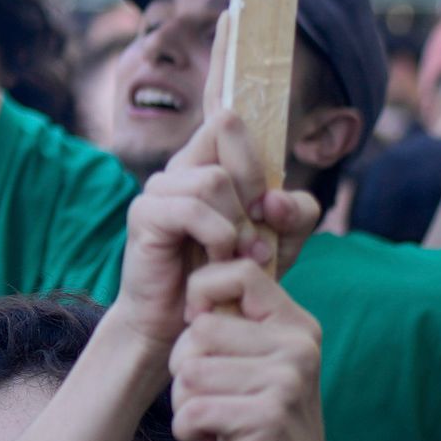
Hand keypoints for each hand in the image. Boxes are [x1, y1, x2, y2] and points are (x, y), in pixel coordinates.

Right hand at [116, 113, 315, 347]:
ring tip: (237, 253)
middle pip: (227, 126)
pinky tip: (216, 260)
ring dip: (237, 222)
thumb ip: (295, 214)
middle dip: (256, 180)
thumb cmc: (228, 279)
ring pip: (213, 177)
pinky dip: (217, 238)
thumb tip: (273, 200)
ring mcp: (160, 187)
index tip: (265, 198)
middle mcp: (183, 167)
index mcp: (211, 163)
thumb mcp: (279, 243)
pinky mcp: (145, 214)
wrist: (184, 324)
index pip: (231, 116)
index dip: (255, 139)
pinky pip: (193, 208)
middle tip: (258, 225)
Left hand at [169, 258, 337, 440]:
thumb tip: (191, 284)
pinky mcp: (268, 417)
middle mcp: (298, 346)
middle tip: (212, 398)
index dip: (202, 295)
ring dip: (186, 404)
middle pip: (199, 331)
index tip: (201, 332)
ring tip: (216, 421)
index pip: (237, 273)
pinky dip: (188, 431)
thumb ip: (231, 326)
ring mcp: (288, 381)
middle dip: (185, 369)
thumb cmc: (256, 425)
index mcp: (296, 325)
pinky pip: (192, 410)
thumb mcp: (251, 366)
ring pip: (189, 372)